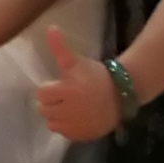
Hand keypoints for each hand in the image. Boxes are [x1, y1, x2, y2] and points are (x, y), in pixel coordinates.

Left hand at [33, 26, 122, 140]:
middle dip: (52, 103)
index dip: (49, 89)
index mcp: (66, 90)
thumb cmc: (97, 76)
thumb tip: (50, 28)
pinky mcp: (82, 135)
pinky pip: (63, 133)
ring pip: (51, 123)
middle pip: (44, 110)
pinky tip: (76, 117)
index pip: (41, 94)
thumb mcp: (76, 62)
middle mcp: (69, 110)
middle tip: (65, 97)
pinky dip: (67, 126)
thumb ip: (60, 47)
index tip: (60, 85)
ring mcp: (76, 125)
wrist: (122, 94)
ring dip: (57, 116)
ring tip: (69, 107)